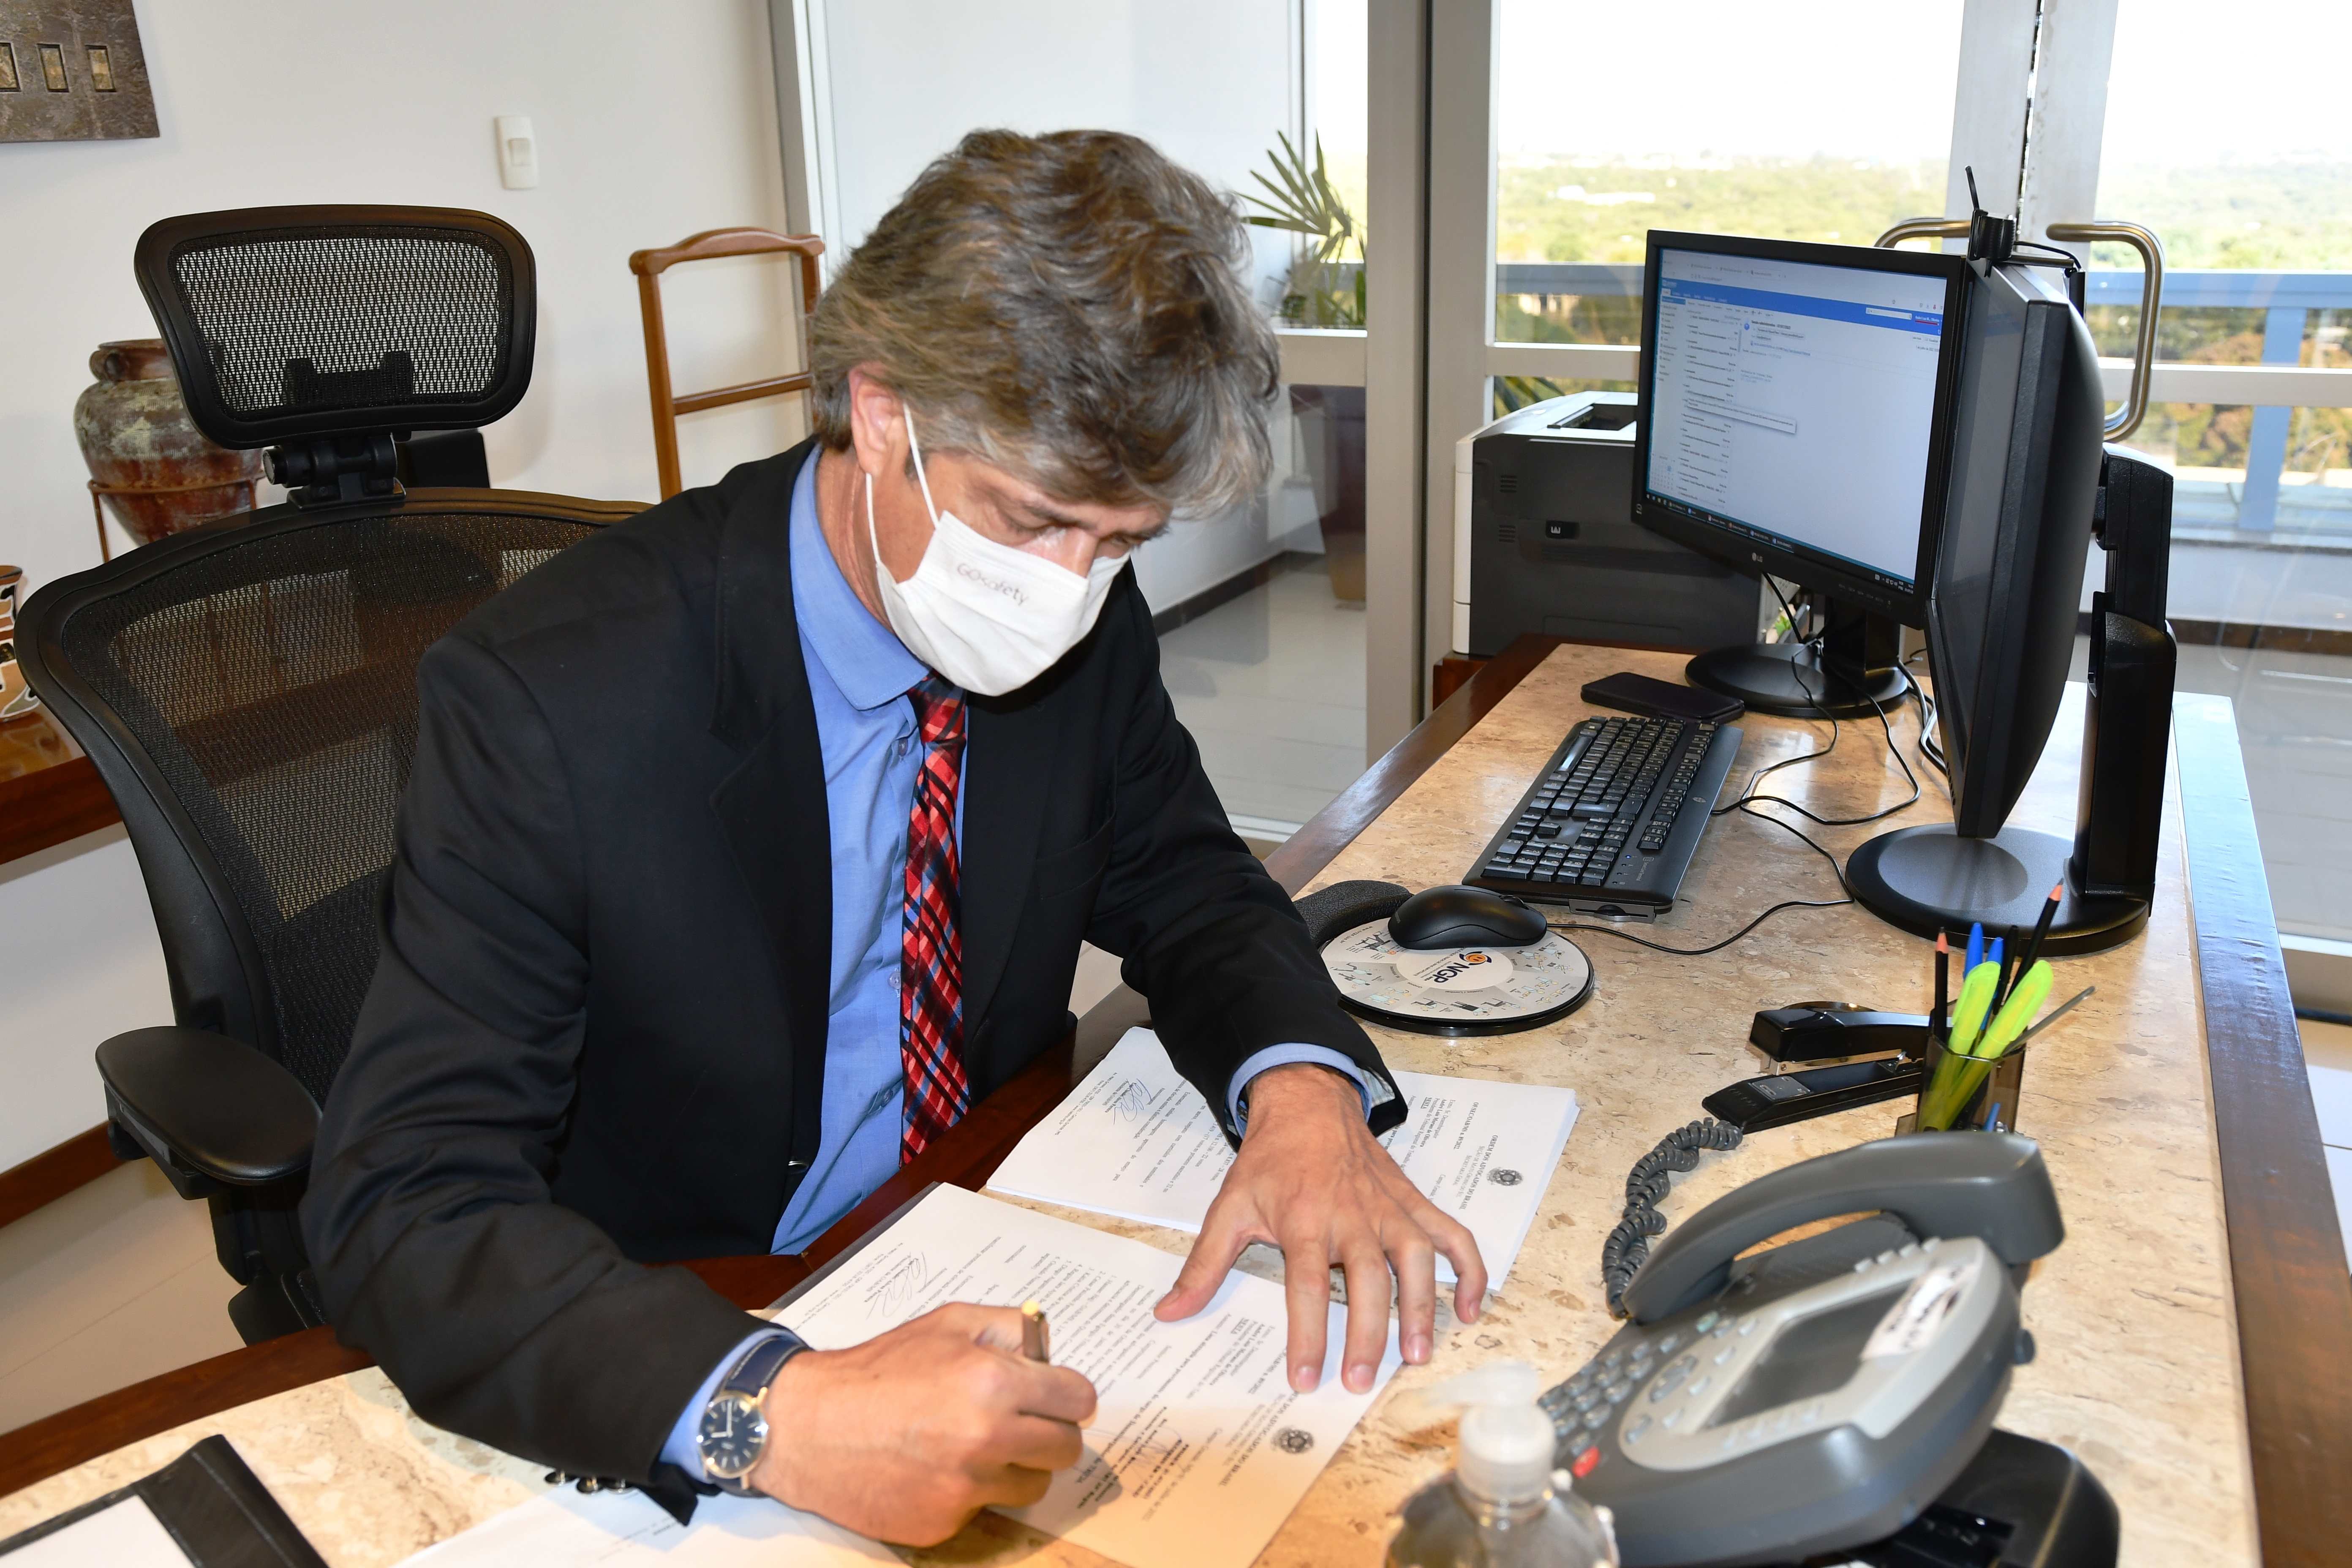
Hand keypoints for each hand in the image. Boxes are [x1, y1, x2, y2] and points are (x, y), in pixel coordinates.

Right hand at [749, 1304, 1096, 1545]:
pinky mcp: (945, 1523)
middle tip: (1020, 1422)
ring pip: (1032, 1485)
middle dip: (1049, 1433)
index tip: (1057, 1398)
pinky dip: (970, 1492)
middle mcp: (986, 1438)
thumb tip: (1050, 1351)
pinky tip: (936, 1468)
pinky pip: (985, 1510)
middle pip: (1066, 1449)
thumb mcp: (947, 1323)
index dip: (1068, 1396)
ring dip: (1014, 1467)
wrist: (809, 1427)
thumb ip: (1010, 1328)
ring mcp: (966, 1488)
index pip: (1079, 1401)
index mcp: (993, 1382)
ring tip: (972, 1444)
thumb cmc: (876, 1371)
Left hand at [1154, 1064, 1486, 1395]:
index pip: (1308, 1286)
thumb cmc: (1270, 1161)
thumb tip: (1170, 1313)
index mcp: (1304, 1218)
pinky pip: (1452, 1235)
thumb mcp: (1228, 1208)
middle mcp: (1353, 1215)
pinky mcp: (1413, 1202)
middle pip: (1368, 1280)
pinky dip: (1469, 1269)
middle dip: (1369, 1334)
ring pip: (1416, 1260)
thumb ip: (1202, 1266)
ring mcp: (1389, 1208)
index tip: (1306, 1377)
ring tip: (1417, 1353)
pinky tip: (1470, 1308)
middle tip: (1363, 1380)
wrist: (1307, 1103)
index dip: (1308, 1335)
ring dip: (1421, 1308)